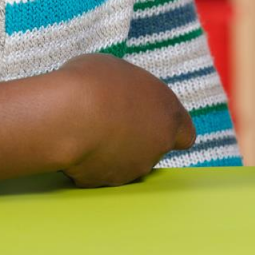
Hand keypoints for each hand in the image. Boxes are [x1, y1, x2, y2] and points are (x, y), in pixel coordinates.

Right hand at [55, 53, 195, 187]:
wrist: (69, 116)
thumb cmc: (96, 83)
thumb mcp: (120, 70)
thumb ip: (130, 89)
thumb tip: (118, 92)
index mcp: (169, 114)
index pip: (185, 134)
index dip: (169, 129)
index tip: (151, 121)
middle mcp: (158, 145)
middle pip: (153, 148)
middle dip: (136, 140)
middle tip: (111, 122)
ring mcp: (133, 168)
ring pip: (126, 163)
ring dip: (112, 152)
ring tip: (88, 130)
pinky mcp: (105, 183)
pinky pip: (98, 173)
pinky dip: (89, 163)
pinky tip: (75, 144)